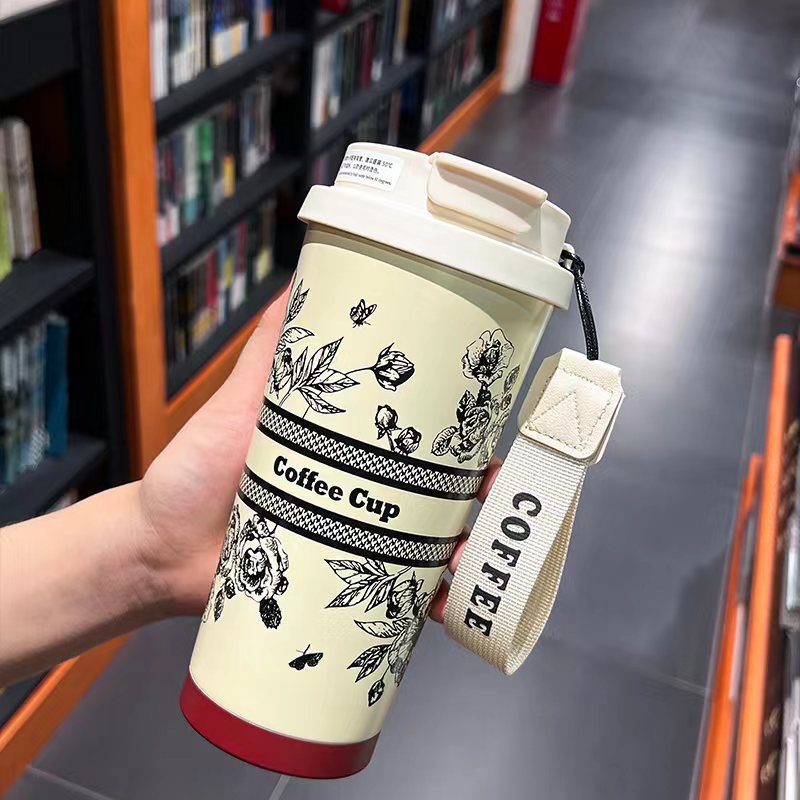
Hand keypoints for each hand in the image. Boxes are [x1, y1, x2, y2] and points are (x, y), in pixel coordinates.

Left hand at [136, 284, 500, 621]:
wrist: (155, 552)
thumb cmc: (191, 474)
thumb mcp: (234, 406)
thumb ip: (266, 354)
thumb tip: (296, 285)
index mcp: (345, 449)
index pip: (416, 440)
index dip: (460, 439)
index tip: (491, 436)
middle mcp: (359, 494)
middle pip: (435, 495)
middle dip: (478, 497)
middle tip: (496, 498)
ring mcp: (352, 542)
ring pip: (425, 546)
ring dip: (461, 550)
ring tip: (473, 554)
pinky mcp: (336, 587)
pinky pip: (391, 596)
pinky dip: (424, 600)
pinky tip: (443, 602)